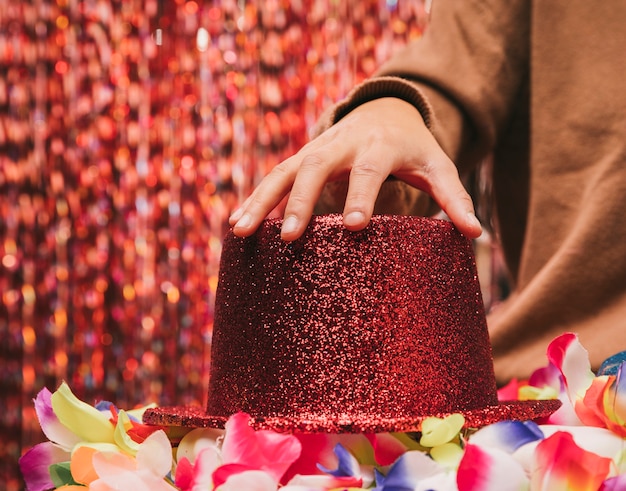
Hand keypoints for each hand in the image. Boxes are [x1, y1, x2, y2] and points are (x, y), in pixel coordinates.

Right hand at [229, 97, 481, 239]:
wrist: (384, 112)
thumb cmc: (413, 147)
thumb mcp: (438, 166)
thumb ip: (454, 197)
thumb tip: (476, 234)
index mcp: (378, 144)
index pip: (368, 168)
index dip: (361, 194)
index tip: (353, 226)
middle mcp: (341, 144)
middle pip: (315, 167)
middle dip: (300, 201)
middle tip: (290, 237)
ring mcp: (315, 150)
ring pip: (281, 172)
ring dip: (260, 201)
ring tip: (240, 232)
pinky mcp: (299, 160)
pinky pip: (272, 179)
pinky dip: (254, 200)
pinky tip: (237, 226)